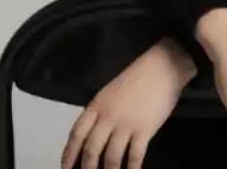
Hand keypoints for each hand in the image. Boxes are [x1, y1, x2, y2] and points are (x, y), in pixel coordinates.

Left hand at [61, 39, 191, 168]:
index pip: (77, 133)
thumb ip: (100, 112)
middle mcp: (107, 116)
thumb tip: (94, 135)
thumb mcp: (109, 93)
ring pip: (111, 156)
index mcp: (96, 106)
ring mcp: (126, 124)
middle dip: (87, 168)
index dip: (69, 153)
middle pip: (91, 148)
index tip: (65, 167)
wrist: (161, 68)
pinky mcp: (144, 130)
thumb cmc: (136, 79)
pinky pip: (135, 155)